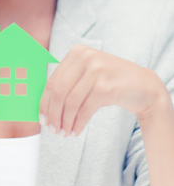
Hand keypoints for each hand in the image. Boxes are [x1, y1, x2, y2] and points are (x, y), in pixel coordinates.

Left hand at [39, 44, 163, 136]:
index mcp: (77, 52)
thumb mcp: (88, 73)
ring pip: (71, 102)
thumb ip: (69, 81)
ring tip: (64, 133)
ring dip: (65, 122)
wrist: (144, 85)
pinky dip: (78, 123)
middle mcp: (86, 58)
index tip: (42, 119)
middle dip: (53, 114)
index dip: (44, 102)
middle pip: (59, 92)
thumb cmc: (110, 81)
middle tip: (52, 129)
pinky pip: (85, 110)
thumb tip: (44, 106)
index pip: (53, 80)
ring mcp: (97, 71)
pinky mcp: (107, 87)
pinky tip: (76, 131)